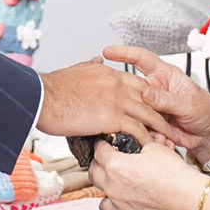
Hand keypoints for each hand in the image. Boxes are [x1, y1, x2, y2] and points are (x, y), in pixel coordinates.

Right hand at [37, 58, 190, 146]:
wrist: (42, 98)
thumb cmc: (52, 89)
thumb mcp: (77, 70)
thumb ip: (92, 67)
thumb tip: (99, 60)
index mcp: (109, 73)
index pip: (137, 84)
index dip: (148, 97)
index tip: (155, 108)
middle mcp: (118, 84)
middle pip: (148, 98)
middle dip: (160, 112)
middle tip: (168, 126)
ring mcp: (117, 99)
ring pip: (148, 114)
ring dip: (160, 128)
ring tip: (168, 141)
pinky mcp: (113, 116)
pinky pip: (137, 129)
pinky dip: (147, 139)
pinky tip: (151, 148)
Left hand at [91, 140, 203, 209]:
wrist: (188, 199)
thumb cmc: (174, 172)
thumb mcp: (155, 147)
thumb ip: (140, 145)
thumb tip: (137, 144)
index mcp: (115, 166)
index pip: (99, 151)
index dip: (101, 145)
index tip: (104, 145)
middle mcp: (112, 188)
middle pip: (94, 175)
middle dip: (98, 167)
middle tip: (107, 164)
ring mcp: (120, 209)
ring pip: (103, 203)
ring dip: (109, 196)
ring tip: (119, 192)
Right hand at [103, 46, 209, 162]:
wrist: (209, 135)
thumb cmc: (205, 111)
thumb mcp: (189, 102)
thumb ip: (167, 99)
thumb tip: (146, 93)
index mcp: (165, 76)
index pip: (141, 59)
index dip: (124, 53)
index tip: (108, 51)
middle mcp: (155, 90)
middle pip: (131, 87)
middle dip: (127, 97)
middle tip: (132, 107)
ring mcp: (151, 107)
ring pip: (134, 111)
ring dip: (141, 122)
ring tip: (158, 131)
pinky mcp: (150, 124)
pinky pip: (141, 128)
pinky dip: (149, 135)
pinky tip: (160, 139)